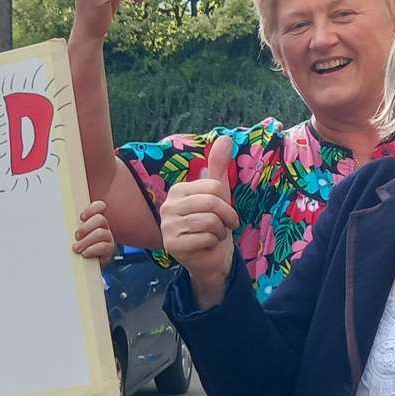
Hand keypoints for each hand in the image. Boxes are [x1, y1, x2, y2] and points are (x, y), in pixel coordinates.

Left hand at [72, 201, 115, 266]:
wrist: (82, 265)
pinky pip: (104, 247)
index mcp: (94, 219)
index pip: (100, 206)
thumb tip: (52, 218)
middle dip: (86, 228)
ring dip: (86, 240)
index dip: (92, 209)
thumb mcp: (71, 233)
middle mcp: (103, 227)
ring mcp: (108, 238)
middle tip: (76, 236)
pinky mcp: (109, 251)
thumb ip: (68, 224)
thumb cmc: (76, 246)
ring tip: (76, 248)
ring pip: (101, 233)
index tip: (81, 217)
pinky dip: (92, 249)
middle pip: (100, 219)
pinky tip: (85, 253)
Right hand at [159, 135, 237, 307]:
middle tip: (225, 226)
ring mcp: (167, 226)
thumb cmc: (213, 224)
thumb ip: (218, 166)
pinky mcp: (172, 244)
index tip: (225, 212)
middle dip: (227, 217)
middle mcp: (168, 206)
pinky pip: (205, 238)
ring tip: (213, 235)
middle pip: (212, 203)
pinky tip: (205, 245)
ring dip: (220, 231)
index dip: (226, 201)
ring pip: (210, 221)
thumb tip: (225, 137)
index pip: (214, 187)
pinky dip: (212, 243)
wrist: (210, 258)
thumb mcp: (219, 193)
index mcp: (178, 191)